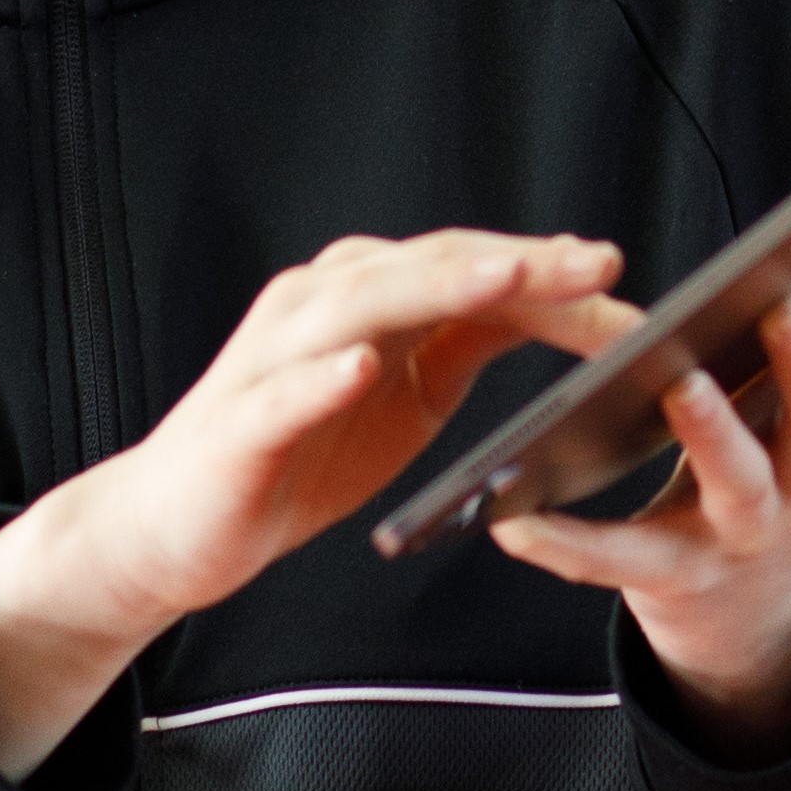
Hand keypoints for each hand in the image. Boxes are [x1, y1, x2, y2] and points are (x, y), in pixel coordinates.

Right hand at [0, 230, 626, 779]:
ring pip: (359, 307)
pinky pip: (282, 392)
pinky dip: (320, 376)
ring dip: (434, 288)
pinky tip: (360, 367)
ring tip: (508, 281)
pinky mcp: (238, 422)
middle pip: (424, 268)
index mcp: (363, 300)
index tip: (615, 272)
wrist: (175, 526)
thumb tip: (552, 306)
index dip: (540, 267)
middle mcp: (316, 307)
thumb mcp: (402, 395)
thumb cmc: (290, 457)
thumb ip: (459, 345)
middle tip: (597, 264)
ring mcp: (273, 359)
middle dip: (515, 263)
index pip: (462, 266)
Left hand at [486, 208, 790, 755]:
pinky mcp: (678, 573)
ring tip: (682, 384)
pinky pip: (621, 561)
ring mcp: (750, 530)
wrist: (752, 603)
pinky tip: (513, 525)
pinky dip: (570, 546)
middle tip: (788, 301)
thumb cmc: (781, 454)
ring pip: (741, 481)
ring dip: (716, 433)